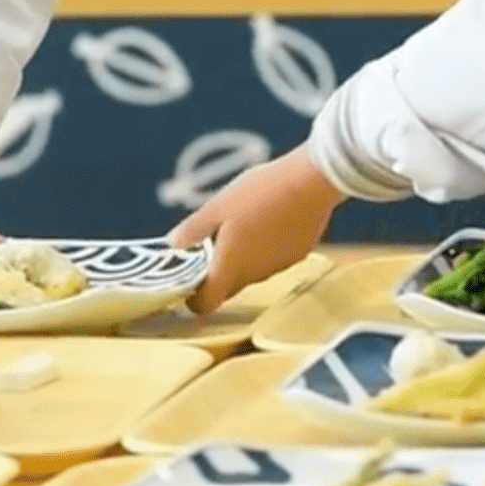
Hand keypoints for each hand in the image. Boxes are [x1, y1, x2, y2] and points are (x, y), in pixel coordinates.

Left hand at [170, 146, 347, 314]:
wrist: (310, 182)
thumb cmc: (259, 192)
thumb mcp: (217, 206)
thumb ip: (193, 229)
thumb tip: (173, 245)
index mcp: (231, 266)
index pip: (207, 303)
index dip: (195, 299)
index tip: (189, 285)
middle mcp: (255, 274)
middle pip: (229, 286)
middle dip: (218, 273)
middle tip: (212, 245)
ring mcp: (279, 266)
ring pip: (253, 272)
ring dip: (243, 259)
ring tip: (243, 225)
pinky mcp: (298, 254)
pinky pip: (274, 259)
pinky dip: (266, 249)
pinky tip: (269, 220)